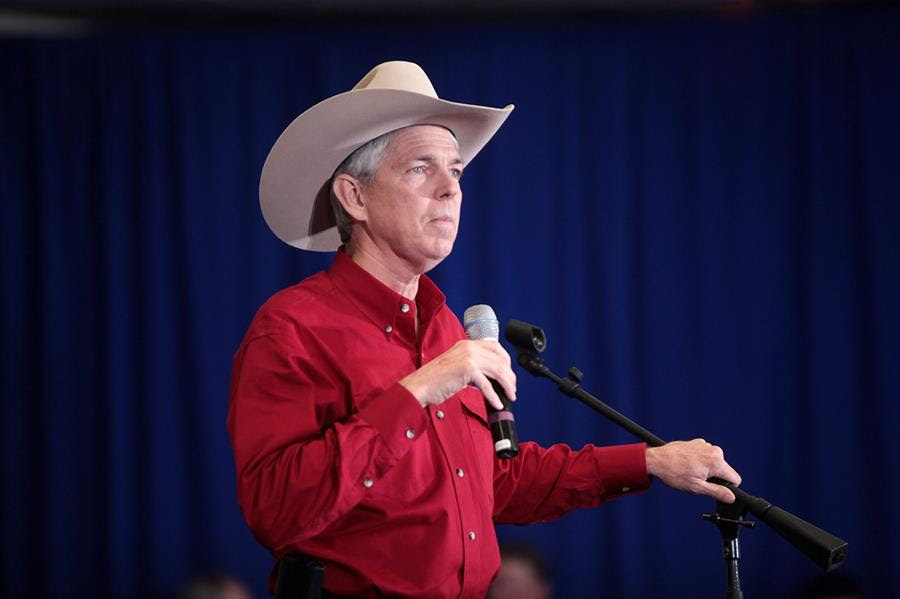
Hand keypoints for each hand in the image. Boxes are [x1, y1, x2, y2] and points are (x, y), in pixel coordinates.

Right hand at [399, 339, 515, 410]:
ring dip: (507, 385)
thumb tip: (490, 375)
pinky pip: (487, 385)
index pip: (495, 347)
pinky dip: (494, 396)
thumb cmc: (435, 378)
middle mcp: (469, 347)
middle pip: (500, 359)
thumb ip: (472, 364)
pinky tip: (497, 403)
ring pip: (498, 371)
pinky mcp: (467, 370)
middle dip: (509, 375)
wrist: (419, 385)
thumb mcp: (456, 363)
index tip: (509, 372)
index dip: (506, 360)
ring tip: (509, 395)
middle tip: (512, 388)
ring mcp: (468, 357)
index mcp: (467, 343)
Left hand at [645, 439, 741, 502]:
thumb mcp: (697, 487)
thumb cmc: (673, 473)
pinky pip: (706, 456)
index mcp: (716, 461)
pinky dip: (699, 461)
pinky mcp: (698, 443)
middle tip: (696, 479)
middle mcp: (714, 450)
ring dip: (706, 469)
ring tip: (689, 471)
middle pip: (724, 470)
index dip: (727, 487)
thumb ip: (717, 492)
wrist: (657, 460)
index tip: (713, 488)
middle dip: (714, 477)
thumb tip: (732, 497)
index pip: (735, 479)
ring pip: (714, 463)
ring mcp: (705, 445)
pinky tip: (687, 464)